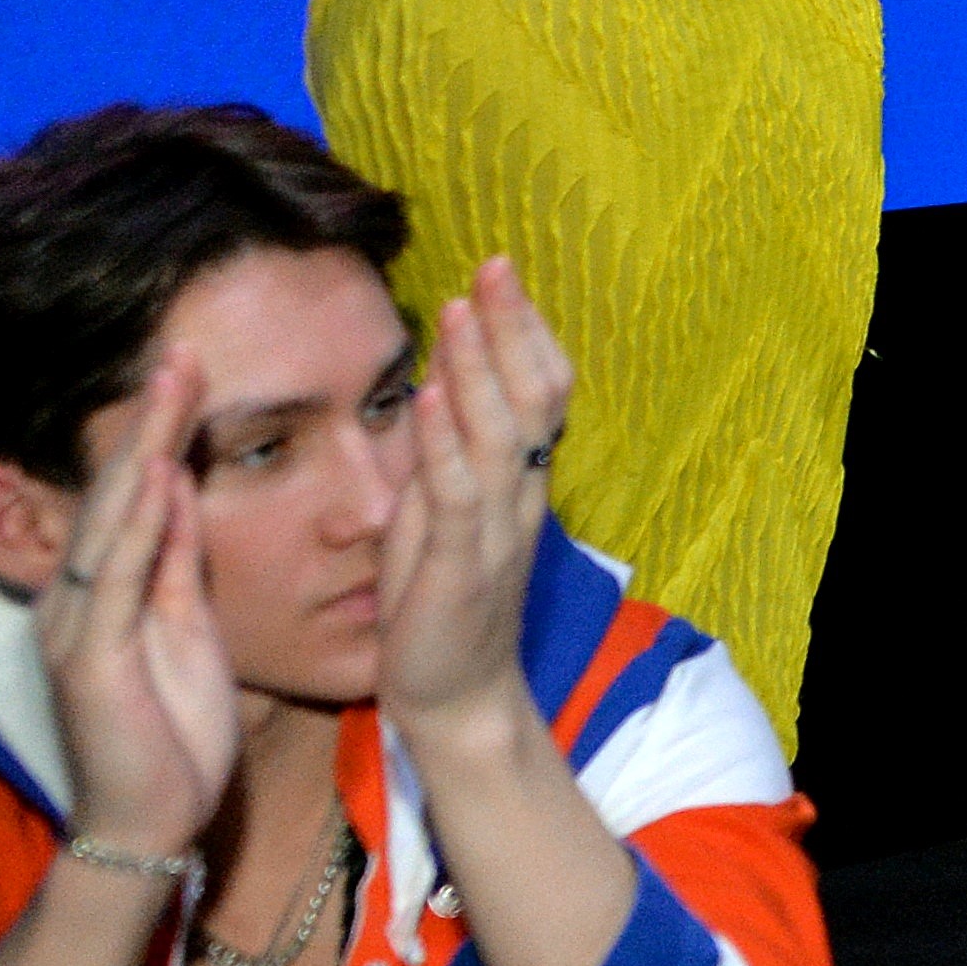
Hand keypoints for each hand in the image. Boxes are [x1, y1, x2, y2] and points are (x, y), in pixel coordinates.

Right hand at [34, 360, 240, 866]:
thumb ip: (180, 564)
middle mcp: (82, 598)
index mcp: (110, 591)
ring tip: (170, 388)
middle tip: (181, 351)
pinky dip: (137, 528)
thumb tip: (185, 490)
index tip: (191, 369)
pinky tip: (157, 481)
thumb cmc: (174, 732)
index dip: (161, 432)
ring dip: (143, 453)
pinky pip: (119, 580)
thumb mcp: (189, 629)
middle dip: (151, 423)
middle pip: (119, 492)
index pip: (138, 494)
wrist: (150, 822)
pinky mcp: (92, 660)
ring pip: (113, 522)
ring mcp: (80, 626)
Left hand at [373, 259, 572, 743]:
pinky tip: (428, 401)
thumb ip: (440, 463)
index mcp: (518, 483)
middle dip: (510, 328)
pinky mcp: (460, 568)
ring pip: (500, 435)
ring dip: (477, 369)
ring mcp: (495, 531)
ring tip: (459, 312)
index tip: (496, 275)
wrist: (455, 699)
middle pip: (533, 397)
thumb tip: (428, 394)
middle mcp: (519, 497)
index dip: (521, 331)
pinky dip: (444, 445)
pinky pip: (458, 498)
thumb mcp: (439, 521)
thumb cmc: (440, 608)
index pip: (538, 392)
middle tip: (493, 266)